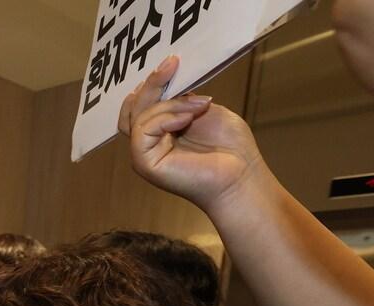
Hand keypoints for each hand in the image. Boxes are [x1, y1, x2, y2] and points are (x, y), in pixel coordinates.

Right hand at [119, 56, 264, 213]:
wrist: (241, 175)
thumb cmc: (229, 149)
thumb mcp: (203, 110)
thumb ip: (181, 100)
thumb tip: (169, 84)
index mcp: (160, 131)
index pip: (140, 103)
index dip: (152, 83)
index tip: (172, 62)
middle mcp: (148, 142)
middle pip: (132, 107)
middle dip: (151, 83)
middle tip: (172, 63)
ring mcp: (144, 154)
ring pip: (138, 116)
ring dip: (168, 103)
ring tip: (198, 105)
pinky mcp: (145, 163)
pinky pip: (143, 131)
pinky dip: (165, 118)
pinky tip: (189, 118)